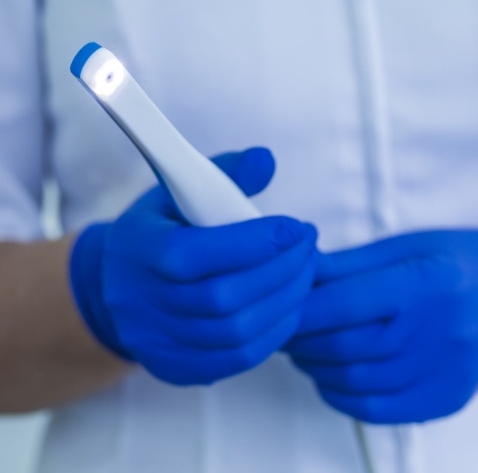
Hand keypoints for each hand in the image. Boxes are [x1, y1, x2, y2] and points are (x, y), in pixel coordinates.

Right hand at [70, 147, 316, 385]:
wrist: (117, 286)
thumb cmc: (159, 232)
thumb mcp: (178, 192)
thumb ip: (224, 174)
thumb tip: (267, 160)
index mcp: (139, 250)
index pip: (196, 253)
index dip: (254, 242)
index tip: (295, 227)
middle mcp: (142, 302)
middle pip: (223, 298)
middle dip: (281, 271)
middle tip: (308, 247)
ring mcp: (157, 342)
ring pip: (236, 333)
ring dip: (285, 302)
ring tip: (305, 273)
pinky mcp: (176, 367)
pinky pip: (237, 359)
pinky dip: (274, 333)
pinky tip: (289, 306)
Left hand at [285, 230, 477, 422]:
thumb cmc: (454, 261)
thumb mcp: (402, 248)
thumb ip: (346, 265)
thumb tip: (298, 273)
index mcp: (423, 284)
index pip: (342, 304)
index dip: (300, 310)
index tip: (280, 308)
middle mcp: (437, 333)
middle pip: (342, 346)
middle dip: (299, 339)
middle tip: (284, 329)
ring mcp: (443, 372)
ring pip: (353, 381)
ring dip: (314, 367)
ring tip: (303, 349)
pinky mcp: (444, 399)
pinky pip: (376, 410)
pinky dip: (339, 395)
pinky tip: (328, 377)